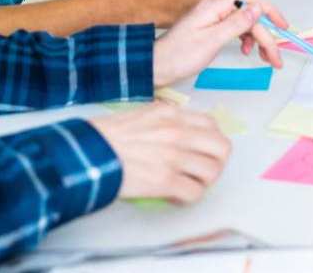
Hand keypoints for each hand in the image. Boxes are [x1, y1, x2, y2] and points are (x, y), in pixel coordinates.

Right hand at [90, 103, 229, 203]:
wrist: (91, 151)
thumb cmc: (109, 134)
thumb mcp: (142, 114)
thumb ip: (165, 119)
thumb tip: (180, 131)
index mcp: (172, 114)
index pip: (211, 124)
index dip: (211, 140)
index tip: (202, 150)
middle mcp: (178, 132)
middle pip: (221, 147)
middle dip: (216, 162)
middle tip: (203, 171)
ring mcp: (174, 156)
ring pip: (212, 172)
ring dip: (203, 182)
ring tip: (189, 184)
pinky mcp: (165, 181)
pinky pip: (194, 193)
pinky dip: (187, 198)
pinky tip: (175, 196)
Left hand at [152, 0, 287, 86]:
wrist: (156, 66)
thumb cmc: (181, 55)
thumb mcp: (212, 40)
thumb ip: (237, 23)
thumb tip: (259, 7)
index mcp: (215, 4)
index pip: (251, 0)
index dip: (270, 12)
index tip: (284, 28)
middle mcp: (216, 6)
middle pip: (250, 15)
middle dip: (266, 36)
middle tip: (276, 60)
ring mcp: (213, 16)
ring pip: (245, 23)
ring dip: (258, 39)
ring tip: (266, 60)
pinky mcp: (211, 27)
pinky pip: (235, 28)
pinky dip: (245, 40)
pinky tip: (246, 52)